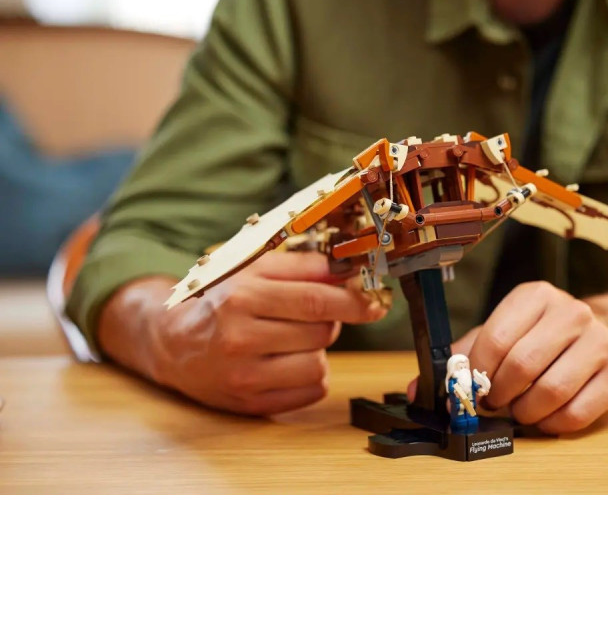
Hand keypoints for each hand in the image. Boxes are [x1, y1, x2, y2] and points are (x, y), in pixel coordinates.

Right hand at [129, 252, 385, 415]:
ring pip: (319, 363)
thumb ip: (302, 267)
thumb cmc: (218, 300)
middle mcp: (240, 338)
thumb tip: (349, 272)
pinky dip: (310, 374)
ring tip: (293, 338)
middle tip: (313, 314)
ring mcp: (244, 375)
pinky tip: (287, 361)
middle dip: (331, 320)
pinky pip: (311, 390)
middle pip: (322, 331)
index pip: (315, 300)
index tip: (374, 302)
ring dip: (318, 349)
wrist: (170, 342)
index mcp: (242, 297)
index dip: (353, 300)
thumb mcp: (253, 270)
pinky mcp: (250, 403)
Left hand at [451, 282, 607, 433]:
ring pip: (551, 391)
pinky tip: (543, 417)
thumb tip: (420, 388)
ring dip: (525, 412)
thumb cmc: (538, 338)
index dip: (477, 373)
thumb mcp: (501, 334)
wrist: (600, 336)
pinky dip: (551, 424)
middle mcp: (571, 313)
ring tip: (518, 409)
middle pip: (523, 365)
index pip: (496, 339)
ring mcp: (600, 342)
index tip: (471, 389)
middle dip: (499, 394)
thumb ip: (462, 357)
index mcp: (535, 296)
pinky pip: (577, 413)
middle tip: (493, 402)